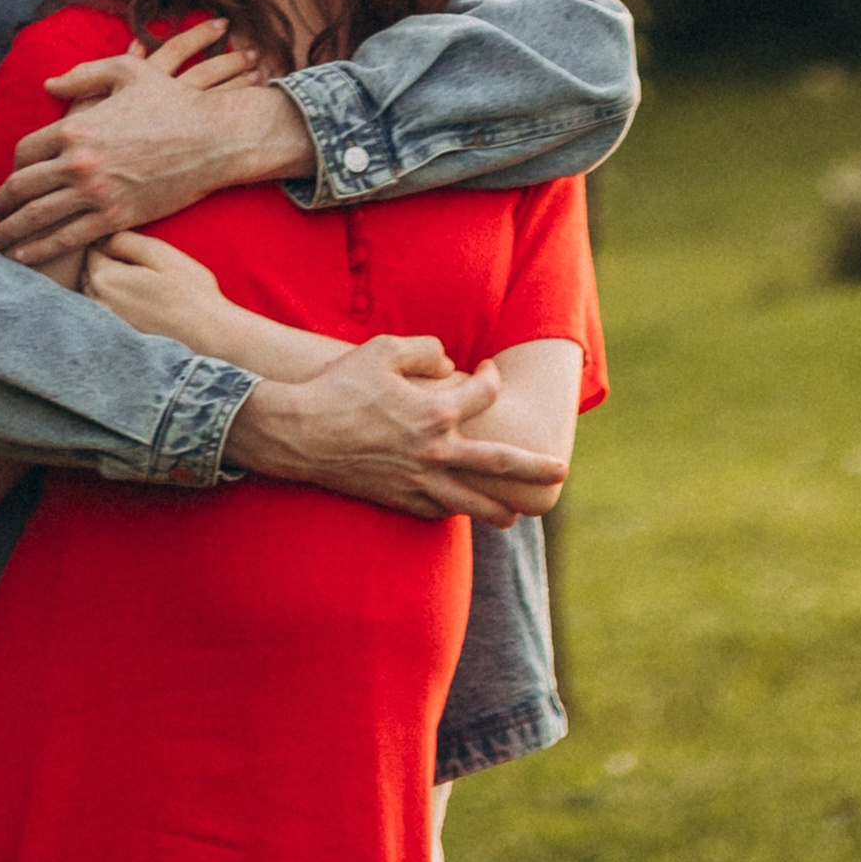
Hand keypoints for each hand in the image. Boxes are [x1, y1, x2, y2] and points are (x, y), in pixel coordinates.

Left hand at [0, 18, 307, 265]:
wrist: (212, 137)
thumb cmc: (171, 100)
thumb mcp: (127, 72)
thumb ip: (82, 76)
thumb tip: (48, 84)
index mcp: (75, 127)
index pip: (25, 151)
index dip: (15, 165)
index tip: (14, 175)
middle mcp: (79, 162)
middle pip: (22, 186)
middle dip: (2, 203)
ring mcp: (96, 193)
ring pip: (38, 217)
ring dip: (12, 231)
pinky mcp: (116, 217)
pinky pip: (68, 238)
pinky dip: (41, 249)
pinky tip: (24, 256)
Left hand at [82, 229, 229, 354]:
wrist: (207, 335)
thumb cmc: (188, 291)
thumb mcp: (159, 254)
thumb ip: (125, 242)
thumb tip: (102, 237)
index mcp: (105, 279)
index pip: (90, 250)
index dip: (109, 241)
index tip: (131, 242)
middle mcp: (98, 303)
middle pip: (89, 272)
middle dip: (104, 261)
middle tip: (136, 259)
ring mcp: (107, 323)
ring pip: (94, 292)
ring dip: (107, 281)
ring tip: (138, 278)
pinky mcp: (118, 335)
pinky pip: (105, 310)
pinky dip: (113, 301)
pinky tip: (138, 299)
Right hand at [227, 335, 561, 529]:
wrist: (300, 433)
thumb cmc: (341, 386)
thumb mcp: (383, 349)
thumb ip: (426, 350)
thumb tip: (450, 364)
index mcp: (437, 411)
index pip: (485, 394)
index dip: (492, 378)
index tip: (489, 371)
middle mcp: (437, 452)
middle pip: (502, 465)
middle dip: (535, 468)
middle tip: (560, 472)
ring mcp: (420, 482)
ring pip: (474, 504)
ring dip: (500, 507)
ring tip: (517, 512)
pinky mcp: (400, 501)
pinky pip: (438, 512)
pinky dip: (455, 511)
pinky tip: (461, 508)